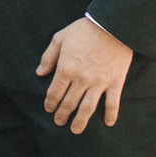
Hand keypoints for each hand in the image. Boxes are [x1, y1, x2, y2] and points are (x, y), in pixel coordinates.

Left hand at [39, 15, 133, 132]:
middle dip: (62, 114)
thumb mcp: (60, 38)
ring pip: (88, 107)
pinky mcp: (115, 82)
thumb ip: (48, 57)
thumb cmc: (84, 30)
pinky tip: (108, 123)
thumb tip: (40, 73)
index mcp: (66, 69)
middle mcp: (81, 79)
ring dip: (81, 121)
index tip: (49, 110)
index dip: (50, 103)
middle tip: (59, 122)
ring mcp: (99, 82)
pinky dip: (111, 114)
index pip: (55, 92)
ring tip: (76, 130)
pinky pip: (113, 102)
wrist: (112, 26)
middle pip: (69, 103)